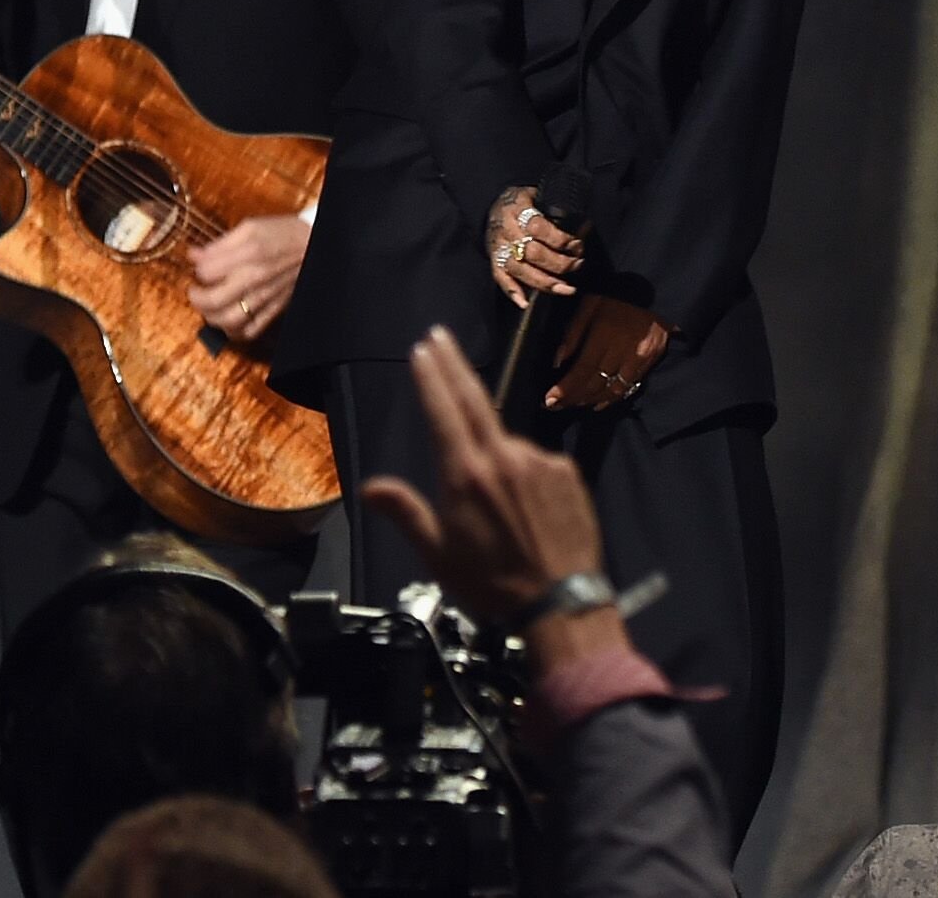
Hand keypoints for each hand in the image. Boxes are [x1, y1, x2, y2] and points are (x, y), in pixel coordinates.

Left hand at [187, 214, 309, 339]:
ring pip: (228, 321)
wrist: (315, 246)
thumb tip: (194, 254)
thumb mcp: (250, 227)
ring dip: (210, 317)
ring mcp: (264, 298)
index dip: (197, 268)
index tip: (199, 264)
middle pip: (212, 301)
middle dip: (196, 298)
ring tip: (208, 307)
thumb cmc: (284, 233)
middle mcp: (255, 280)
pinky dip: (233, 331)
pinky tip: (227, 320)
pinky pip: (249, 332)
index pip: (205, 272)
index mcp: (248, 255)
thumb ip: (220, 244)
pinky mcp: (273, 310)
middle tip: (194, 291)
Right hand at [359, 326, 603, 624]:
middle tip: (440, 335)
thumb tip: (369, 487)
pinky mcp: (568, 472)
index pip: (443, 411)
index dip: (432, 377)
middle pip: (475, 399)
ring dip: (494, 455)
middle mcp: (505, 456)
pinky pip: (537, 463)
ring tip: (497, 508)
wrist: (561, 602)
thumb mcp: (438, 555)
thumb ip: (406, 512)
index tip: (422, 349)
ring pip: (507, 444)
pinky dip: (524, 474)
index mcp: (466, 474)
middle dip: (454, 365)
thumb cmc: (491, 584)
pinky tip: (526, 510)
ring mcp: (540, 461)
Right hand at [486, 185, 584, 308]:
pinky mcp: (493, 259)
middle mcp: (506, 229)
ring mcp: (498, 247)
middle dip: (559, 263)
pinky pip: (500, 278)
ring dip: (545, 282)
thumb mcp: (538, 195)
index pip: (538, 228)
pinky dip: (513, 291)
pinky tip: (526, 303)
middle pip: (532, 252)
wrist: (494, 204)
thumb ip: (555, 210)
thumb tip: (583, 228)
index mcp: (517, 209)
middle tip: (577, 265)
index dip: (560, 240)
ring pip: (520, 269)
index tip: (576, 246)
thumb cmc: (524, 201)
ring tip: (567, 289)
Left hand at [543, 295, 667, 410]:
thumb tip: (557, 362)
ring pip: (611, 390)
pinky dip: (611, 398)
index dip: (565, 389)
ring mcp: (639, 358)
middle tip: (555, 406)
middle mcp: (623, 350)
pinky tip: (598, 403)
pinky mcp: (650, 361)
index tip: (549, 400)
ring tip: (573, 405)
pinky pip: (628, 387)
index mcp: (605, 334)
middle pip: (595, 384)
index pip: (582, 370)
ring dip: (590, 401)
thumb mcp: (589, 304)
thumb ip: (573, 333)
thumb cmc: (618, 294)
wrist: (656, 289)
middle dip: (572, 398)